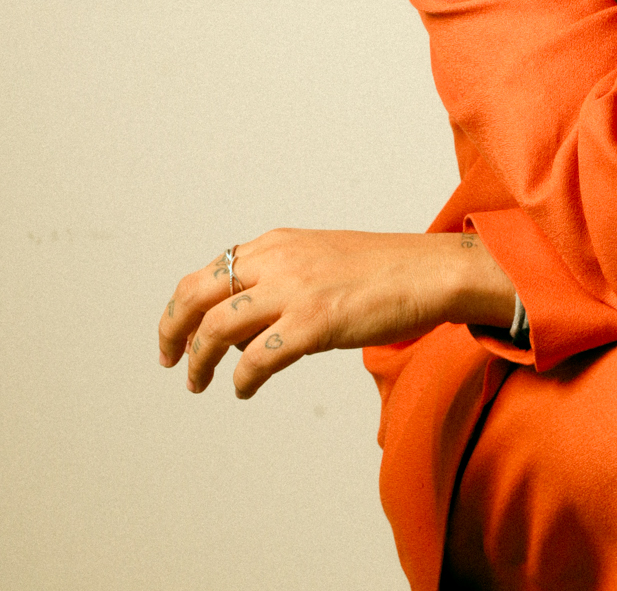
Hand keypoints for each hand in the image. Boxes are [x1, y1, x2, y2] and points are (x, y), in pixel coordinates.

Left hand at [158, 228, 515, 398]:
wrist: (431, 271)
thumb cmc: (384, 269)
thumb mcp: (320, 257)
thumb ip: (281, 278)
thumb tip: (245, 322)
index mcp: (277, 243)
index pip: (208, 271)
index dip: (181, 307)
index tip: (176, 334)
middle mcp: (278, 260)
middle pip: (198, 294)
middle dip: (173, 331)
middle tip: (171, 360)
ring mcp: (295, 290)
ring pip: (218, 327)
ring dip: (200, 362)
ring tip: (200, 383)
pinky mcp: (314, 323)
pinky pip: (257, 359)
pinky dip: (241, 378)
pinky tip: (243, 389)